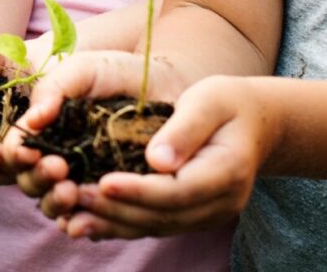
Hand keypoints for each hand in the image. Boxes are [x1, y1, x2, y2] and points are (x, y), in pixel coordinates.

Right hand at [5, 51, 165, 222]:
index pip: (16, 150)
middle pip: (28, 182)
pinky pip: (88, 220)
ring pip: (53, 205)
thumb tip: (32, 121)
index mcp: (42, 129)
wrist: (165, 83)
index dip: (15, 154)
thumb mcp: (82, 71)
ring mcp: (81, 181)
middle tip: (58, 168)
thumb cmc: (117, 73)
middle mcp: (56, 157)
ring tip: (72, 192)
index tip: (30, 151)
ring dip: (55, 203)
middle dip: (37, 178)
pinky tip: (84, 221)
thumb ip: (52, 89)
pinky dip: (81, 224)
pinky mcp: (109, 198)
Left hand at [16, 65, 264, 240]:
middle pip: (163, 216)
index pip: (178, 190)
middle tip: (73, 196)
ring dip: (111, 223)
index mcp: (227, 172)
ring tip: (71, 215)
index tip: (102, 182)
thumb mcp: (210, 100)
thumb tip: (156, 160)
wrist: (255, 123)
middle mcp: (220, 203)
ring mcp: (206, 215)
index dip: (138, 190)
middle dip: (116, 209)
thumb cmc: (228, 103)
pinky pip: (153, 226)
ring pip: (155, 227)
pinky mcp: (191, 216)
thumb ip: (185, 128)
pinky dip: (120, 225)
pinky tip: (87, 222)